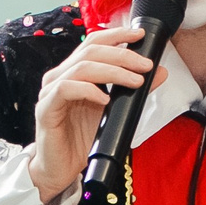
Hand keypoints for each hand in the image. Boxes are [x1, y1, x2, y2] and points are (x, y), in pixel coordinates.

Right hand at [27, 24, 166, 204]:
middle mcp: (59, 77)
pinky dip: (89, 91)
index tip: (140, 36)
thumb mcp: (114, 111)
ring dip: (113, 72)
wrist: (60, 169)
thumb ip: (133, 90)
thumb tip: (160, 72)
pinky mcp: (45, 109)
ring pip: (82, 68)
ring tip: (135, 82)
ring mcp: (50, 91)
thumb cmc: (81, 140)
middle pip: (90, 51)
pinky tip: (106, 100)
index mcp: (73, 72)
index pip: (93, 42)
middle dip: (122, 56)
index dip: (116, 35)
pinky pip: (67, 89)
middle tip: (146, 66)